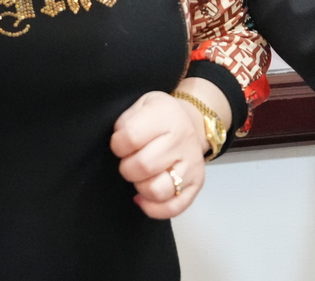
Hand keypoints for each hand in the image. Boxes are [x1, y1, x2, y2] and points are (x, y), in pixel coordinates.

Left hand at [112, 90, 211, 218]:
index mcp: (166, 116)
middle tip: (130, 161)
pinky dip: (153, 208)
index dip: (118, 145)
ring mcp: (192, 164)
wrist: (192, 121)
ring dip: (141, 187)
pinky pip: (174, 208)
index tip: (121, 144)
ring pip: (158, 190)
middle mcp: (182, 140)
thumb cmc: (159, 116)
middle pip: (143, 166)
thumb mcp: (141, 105)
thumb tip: (119, 147)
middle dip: (127, 168)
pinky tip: (143, 198)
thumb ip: (125, 122)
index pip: (131, 137)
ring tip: (140, 177)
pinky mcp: (196, 183)